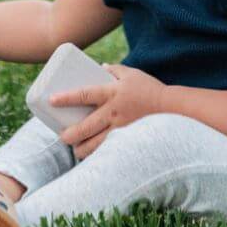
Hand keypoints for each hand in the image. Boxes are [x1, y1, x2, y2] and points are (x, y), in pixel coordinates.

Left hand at [49, 64, 165, 159]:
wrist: (175, 109)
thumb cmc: (150, 88)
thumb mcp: (131, 73)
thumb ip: (114, 69)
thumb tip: (100, 66)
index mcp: (111, 93)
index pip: (84, 94)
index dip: (66, 97)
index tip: (52, 100)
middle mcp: (114, 112)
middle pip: (87, 126)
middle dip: (72, 134)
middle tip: (62, 137)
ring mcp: (123, 129)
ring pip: (99, 143)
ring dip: (84, 149)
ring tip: (75, 151)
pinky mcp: (131, 140)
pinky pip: (113, 150)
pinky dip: (102, 155)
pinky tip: (94, 159)